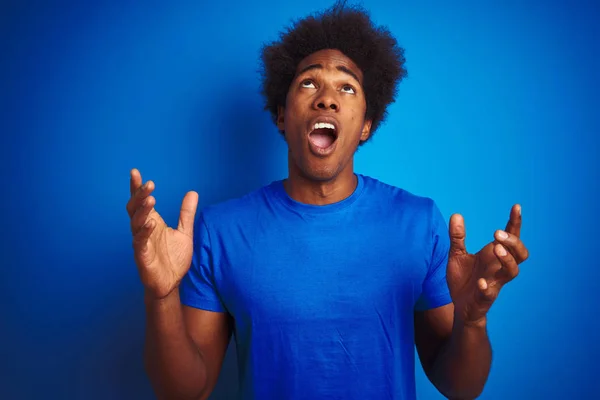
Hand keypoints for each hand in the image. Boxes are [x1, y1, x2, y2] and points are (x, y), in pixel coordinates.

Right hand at [126, 168, 198, 298]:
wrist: (171, 284)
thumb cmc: (174, 259)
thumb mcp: (185, 232)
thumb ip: (186, 213)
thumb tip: (192, 192)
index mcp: (152, 222)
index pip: (141, 201)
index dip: (137, 187)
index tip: (135, 172)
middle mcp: (144, 230)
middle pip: (135, 208)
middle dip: (139, 195)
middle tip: (148, 184)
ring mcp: (141, 242)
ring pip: (136, 223)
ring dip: (142, 211)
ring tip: (151, 199)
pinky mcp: (142, 256)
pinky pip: (140, 242)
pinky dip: (144, 232)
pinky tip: (151, 223)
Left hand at [446, 204, 528, 326]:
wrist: (459, 306)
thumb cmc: (463, 279)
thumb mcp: (456, 254)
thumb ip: (457, 237)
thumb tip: (456, 215)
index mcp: (494, 255)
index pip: (511, 237)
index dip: (515, 222)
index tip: (516, 207)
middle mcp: (498, 267)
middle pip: (521, 253)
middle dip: (514, 242)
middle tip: (497, 233)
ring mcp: (494, 282)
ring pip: (512, 272)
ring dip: (507, 260)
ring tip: (496, 249)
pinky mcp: (485, 297)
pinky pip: (490, 292)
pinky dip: (487, 287)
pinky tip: (481, 282)